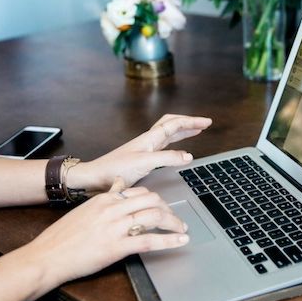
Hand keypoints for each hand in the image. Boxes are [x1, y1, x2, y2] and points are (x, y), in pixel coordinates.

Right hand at [24, 185, 188, 287]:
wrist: (46, 256)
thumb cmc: (62, 237)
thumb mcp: (84, 209)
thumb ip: (105, 197)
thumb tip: (119, 184)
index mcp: (105, 200)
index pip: (140, 192)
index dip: (156, 200)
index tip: (162, 207)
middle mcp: (112, 210)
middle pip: (152, 201)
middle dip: (169, 209)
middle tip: (175, 219)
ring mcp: (115, 228)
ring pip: (154, 217)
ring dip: (174, 223)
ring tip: (182, 229)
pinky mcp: (116, 247)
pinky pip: (149, 240)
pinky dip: (169, 240)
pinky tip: (180, 241)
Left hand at [69, 114, 211, 192]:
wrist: (95, 178)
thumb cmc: (115, 170)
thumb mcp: (145, 163)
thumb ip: (167, 158)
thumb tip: (188, 156)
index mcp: (149, 138)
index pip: (175, 124)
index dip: (191, 122)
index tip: (206, 123)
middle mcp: (148, 141)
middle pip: (172, 125)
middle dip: (188, 123)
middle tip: (203, 124)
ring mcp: (145, 149)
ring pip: (168, 134)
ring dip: (183, 131)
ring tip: (195, 131)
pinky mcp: (142, 159)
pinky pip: (164, 146)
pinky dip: (175, 144)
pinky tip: (177, 150)